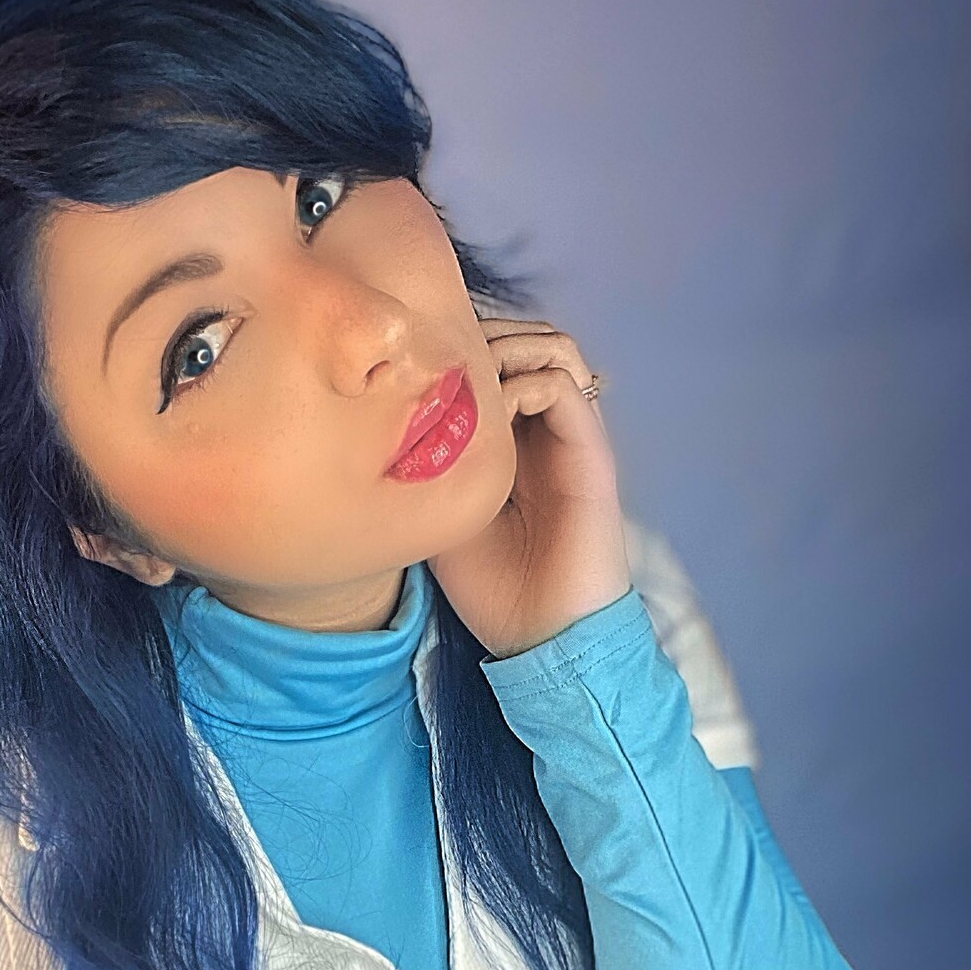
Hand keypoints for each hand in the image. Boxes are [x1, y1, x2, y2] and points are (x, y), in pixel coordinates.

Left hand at [427, 320, 631, 658]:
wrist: (544, 635)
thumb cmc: (492, 589)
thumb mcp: (439, 515)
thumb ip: (426, 465)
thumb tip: (380, 422)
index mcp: (514, 442)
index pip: (496, 361)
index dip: (459, 347)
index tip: (416, 365)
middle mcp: (546, 431)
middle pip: (525, 339)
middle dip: (481, 334)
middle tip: (439, 361)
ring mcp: (571, 438)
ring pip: (552, 347)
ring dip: (506, 347)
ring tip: (468, 380)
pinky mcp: (590, 452)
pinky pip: (562, 384)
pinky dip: (522, 382)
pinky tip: (490, 414)